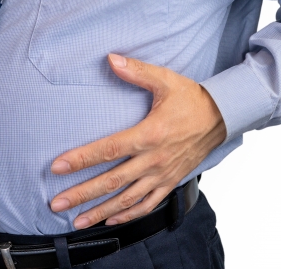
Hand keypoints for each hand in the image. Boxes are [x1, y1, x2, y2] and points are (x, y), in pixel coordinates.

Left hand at [49, 54, 226, 228]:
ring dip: (100, 211)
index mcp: (149, 135)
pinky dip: (127, 215)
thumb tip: (111, 59)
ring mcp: (161, 175)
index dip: (81, 159)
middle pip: (112, 181)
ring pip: (126, 199)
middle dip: (82, 193)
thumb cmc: (191, 99)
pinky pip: (147, 204)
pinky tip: (109, 219)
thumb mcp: (165, 80)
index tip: (58, 167)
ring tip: (77, 221)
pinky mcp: (169, 182)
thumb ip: (136, 71)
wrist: (223, 117)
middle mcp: (153, 160)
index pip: (108, 150)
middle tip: (57, 203)